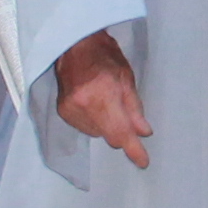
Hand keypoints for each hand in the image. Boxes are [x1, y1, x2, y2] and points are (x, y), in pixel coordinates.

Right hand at [56, 30, 149, 168]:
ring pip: (97, 133)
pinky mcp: (62, 112)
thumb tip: (144, 132)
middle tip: (124, 111)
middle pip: (109, 136)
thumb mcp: (126, 78)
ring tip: (104, 100)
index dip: (133, 149)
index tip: (143, 162)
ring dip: (106, 125)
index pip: (120, 132)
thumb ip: (134, 108)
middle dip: (121, 130)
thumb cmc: (104, 56)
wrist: (73, 45)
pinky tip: (93, 103)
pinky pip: (84, 128)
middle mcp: (84, 106)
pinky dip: (93, 121)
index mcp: (103, 94)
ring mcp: (71, 110)